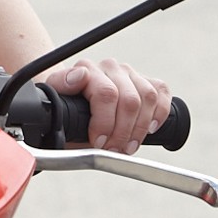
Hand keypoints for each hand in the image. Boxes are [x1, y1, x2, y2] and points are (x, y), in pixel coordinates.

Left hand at [46, 57, 169, 154]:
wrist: (75, 112)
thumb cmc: (66, 110)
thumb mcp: (56, 104)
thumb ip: (61, 87)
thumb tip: (78, 76)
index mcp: (86, 69)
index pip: (105, 93)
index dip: (105, 123)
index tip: (99, 142)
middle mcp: (109, 68)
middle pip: (129, 100)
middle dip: (123, 132)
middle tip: (113, 150)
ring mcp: (129, 73)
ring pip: (147, 97)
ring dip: (140, 129)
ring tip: (128, 146)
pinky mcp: (146, 81)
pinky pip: (161, 92)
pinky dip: (159, 114)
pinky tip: (149, 129)